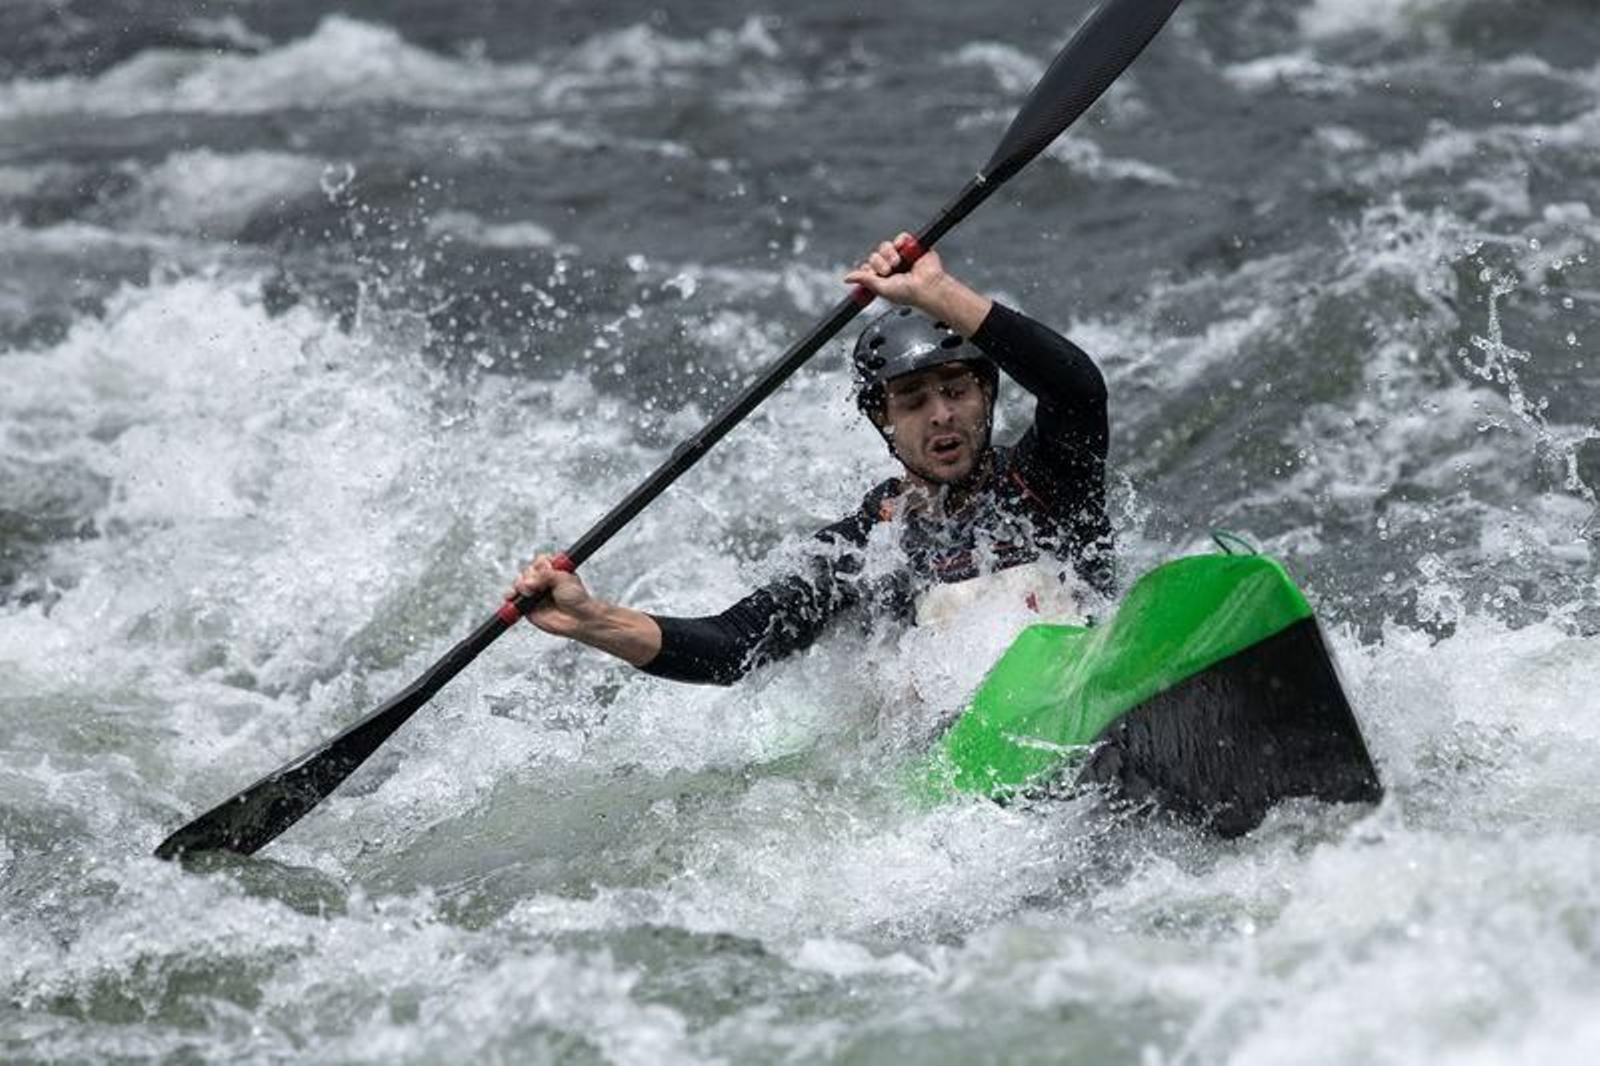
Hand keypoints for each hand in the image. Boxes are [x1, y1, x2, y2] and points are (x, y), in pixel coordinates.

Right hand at [508, 553, 597, 637]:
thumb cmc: (577, 598)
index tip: (547, 570)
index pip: (540, 560)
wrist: (578, 619)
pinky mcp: (527, 605)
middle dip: (530, 577)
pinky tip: (512, 597)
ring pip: (519, 582)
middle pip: (527, 570)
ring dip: (520, 586)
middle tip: (539, 586)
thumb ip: (546, 575)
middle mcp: (542, 579)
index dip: (541, 565)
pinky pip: (513, 598)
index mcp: (553, 569)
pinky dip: (511, 597)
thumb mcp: (564, 579)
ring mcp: (534, 592)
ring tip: (529, 593)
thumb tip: (529, 581)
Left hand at [844, 233, 993, 336]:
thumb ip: (864, 280)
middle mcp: (891, 266)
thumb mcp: (881, 288)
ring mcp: (901, 256)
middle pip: (875, 256)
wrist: (927, 287)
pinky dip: (901, 242)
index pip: (868, 267)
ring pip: (885, 246)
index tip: (874, 275)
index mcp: (883, 277)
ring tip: (897, 264)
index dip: (868, 269)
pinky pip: (901, 238)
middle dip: (878, 263)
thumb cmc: (908, 293)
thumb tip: (847, 277)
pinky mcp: (912, 247)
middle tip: (887, 272)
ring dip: (888, 254)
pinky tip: (903, 251)